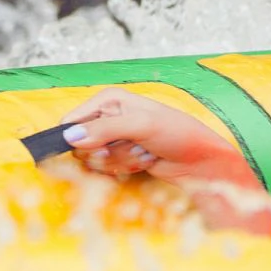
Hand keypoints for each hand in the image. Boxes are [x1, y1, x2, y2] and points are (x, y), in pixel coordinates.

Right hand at [46, 90, 258, 189]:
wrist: (200, 160)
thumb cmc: (178, 133)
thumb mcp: (141, 126)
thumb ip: (105, 130)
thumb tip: (71, 137)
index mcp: (109, 100)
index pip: (72, 120)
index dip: (77, 139)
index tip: (100, 148)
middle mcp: (108, 117)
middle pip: (79, 145)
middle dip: (106, 152)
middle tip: (132, 146)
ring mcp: (114, 139)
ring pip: (94, 161)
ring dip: (120, 161)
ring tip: (144, 151)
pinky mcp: (121, 157)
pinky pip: (108, 170)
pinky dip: (127, 168)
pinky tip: (145, 160)